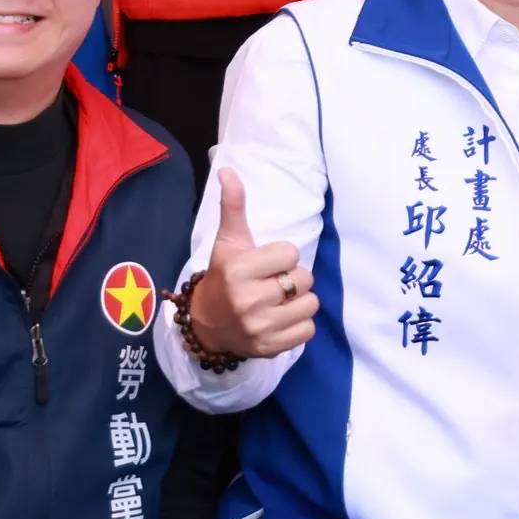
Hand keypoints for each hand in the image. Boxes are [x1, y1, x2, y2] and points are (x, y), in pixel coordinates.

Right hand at [188, 167, 317, 359]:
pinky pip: (308, 330)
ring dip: (300, 301)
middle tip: (273, 282)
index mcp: (238, 271)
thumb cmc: (224, 275)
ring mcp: (259, 328)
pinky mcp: (270, 349)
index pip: (290, 253)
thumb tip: (227, 169)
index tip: (266, 262)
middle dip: (293, 278)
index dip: (282, 255)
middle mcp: (247, 301)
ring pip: (311, 305)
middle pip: (304, 279)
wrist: (207, 324)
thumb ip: (234, 205)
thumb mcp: (228, 241)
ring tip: (280, 300)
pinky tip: (282, 319)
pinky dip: (300, 324)